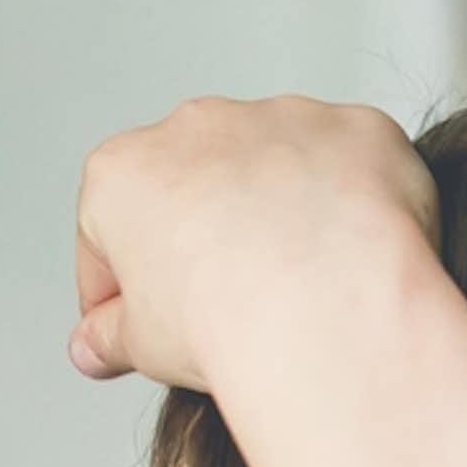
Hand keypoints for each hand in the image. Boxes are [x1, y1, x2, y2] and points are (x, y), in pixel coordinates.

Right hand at [69, 93, 437, 391]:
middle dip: (221, 234)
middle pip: (206, 183)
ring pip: (288, 165)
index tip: (154, 320)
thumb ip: (111, 336)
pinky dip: (368, 201)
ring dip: (297, 209)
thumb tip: (96, 345)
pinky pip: (361, 163)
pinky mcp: (359, 129)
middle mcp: (198, 127)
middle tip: (250, 302)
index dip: (131, 282)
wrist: (327, 316)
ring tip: (319, 282)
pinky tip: (371, 253)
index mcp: (125, 172)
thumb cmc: (229, 326)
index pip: (115, 227)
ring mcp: (283, 119)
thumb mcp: (144, 347)